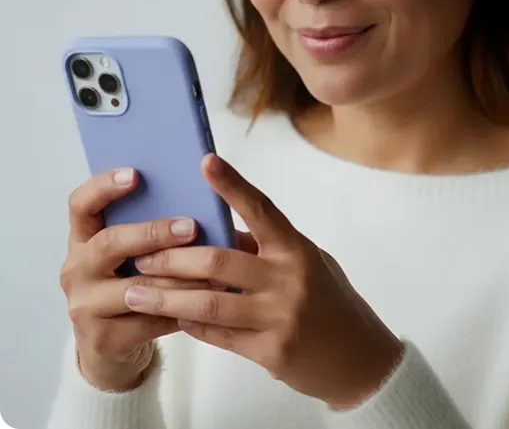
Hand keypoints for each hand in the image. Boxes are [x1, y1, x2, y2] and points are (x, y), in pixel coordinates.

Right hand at [60, 168, 210, 390]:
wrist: (108, 346)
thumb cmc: (129, 283)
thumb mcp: (129, 253)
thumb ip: (147, 225)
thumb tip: (201, 193)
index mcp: (82, 239)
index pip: (81, 204)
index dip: (104, 187)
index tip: (135, 174)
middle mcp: (76, 269)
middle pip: (109, 243)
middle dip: (153, 233)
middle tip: (191, 227)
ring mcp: (84, 305)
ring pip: (135, 288)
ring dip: (177, 278)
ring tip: (213, 270)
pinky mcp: (102, 339)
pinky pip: (148, 321)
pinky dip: (179, 310)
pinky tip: (205, 303)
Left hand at [125, 155, 403, 409]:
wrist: (360, 360)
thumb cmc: (332, 302)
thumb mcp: (306, 263)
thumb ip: (266, 247)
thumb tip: (220, 230)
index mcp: (296, 249)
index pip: (260, 209)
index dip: (232, 184)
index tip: (205, 162)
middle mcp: (288, 279)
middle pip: (219, 260)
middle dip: (174, 258)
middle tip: (142, 254)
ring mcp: (279, 317)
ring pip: (210, 301)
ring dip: (167, 297)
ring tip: (136, 292)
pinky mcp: (270, 351)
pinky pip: (219, 334)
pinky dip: (191, 324)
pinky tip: (172, 317)